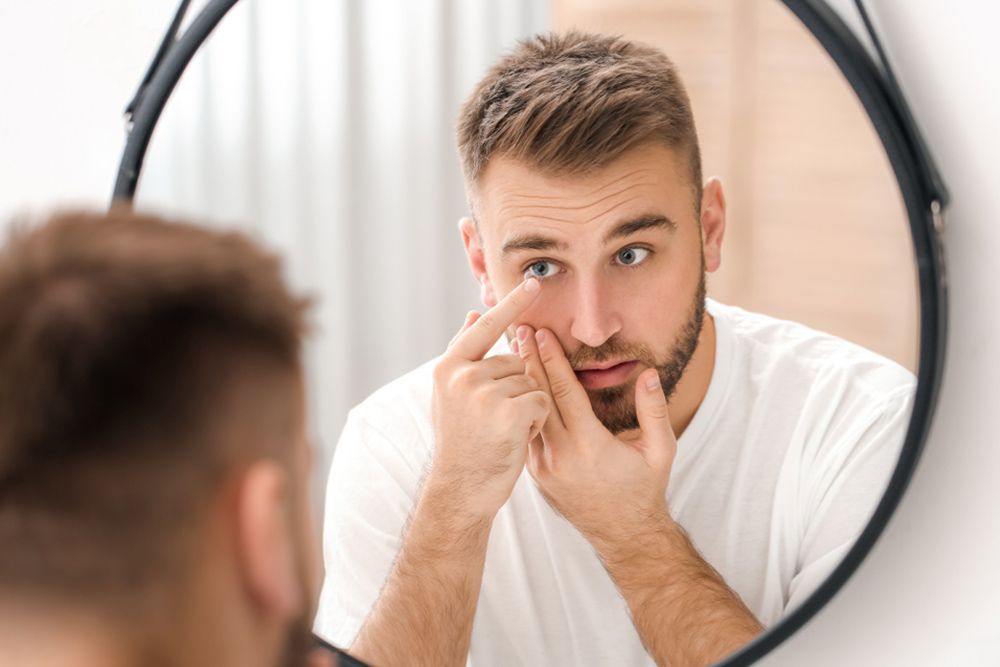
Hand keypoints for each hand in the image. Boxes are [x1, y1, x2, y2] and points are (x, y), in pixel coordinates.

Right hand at [429, 278, 549, 520]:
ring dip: (527, 407)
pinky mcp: (509, 411)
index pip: (485, 327)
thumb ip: (464, 355)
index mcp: (448, 367)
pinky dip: (537, 421)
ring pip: (531, 382)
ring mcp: (485, 392)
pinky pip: (542, 401)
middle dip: (516, 389)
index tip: (534, 282)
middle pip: (515, 362)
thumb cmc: (462, 443)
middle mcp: (463, 375)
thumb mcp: (451, 395)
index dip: (511, 305)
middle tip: (494, 421)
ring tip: (502, 431)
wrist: (461, 489)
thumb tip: (472, 314)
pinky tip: (516, 438)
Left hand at [516, 325, 677, 548]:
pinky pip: (526, 433)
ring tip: (512, 351)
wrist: (625, 535)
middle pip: (537, 397)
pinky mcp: (536, 475)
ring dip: (520, 382)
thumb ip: (653, 409)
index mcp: (590, 446)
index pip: (563, 391)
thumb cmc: (645, 488)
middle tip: (518, 329)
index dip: (551, 358)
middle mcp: (560, 456)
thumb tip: (649, 372)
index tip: (542, 332)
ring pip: (526, 414)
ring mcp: (544, 468)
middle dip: (528, 360)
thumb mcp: (661, 450)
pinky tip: (516, 387)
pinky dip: (520, 407)